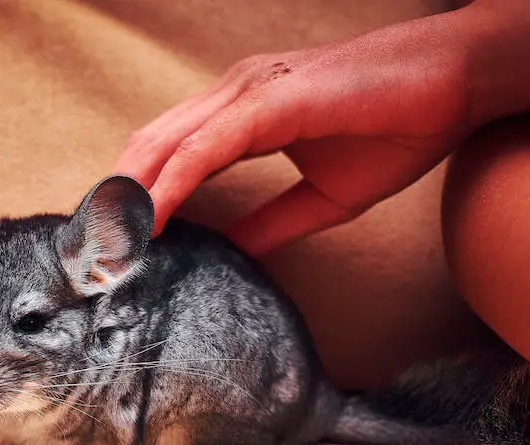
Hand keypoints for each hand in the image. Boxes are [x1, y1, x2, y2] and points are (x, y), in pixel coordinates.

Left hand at [114, 9, 480, 255]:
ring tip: (109, 243)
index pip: (166, 154)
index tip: (115, 242)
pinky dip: (172, 184)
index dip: (134, 197)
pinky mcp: (270, 100)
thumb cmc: (397, 128)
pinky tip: (151, 218)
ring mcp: (248, 92)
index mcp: (239, 113)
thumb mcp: (323, 197)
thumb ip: (271, 222)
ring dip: (131, 196)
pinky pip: (205, 147)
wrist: (458, 83)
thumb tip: (233, 252)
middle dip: (116, 200)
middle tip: (95, 250)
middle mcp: (233, 95)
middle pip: (149, 148)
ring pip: (165, 145)